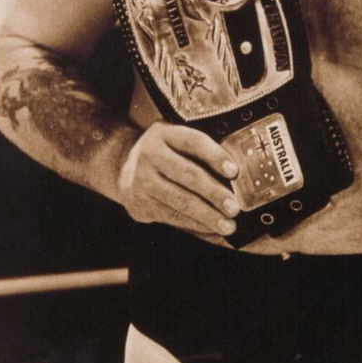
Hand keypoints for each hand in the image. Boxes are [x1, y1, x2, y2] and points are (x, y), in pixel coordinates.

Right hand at [116, 121, 239, 236]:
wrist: (124, 168)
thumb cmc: (165, 156)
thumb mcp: (176, 142)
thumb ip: (200, 154)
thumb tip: (238, 178)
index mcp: (164, 133)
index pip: (193, 141)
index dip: (215, 156)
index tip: (234, 172)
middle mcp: (150, 153)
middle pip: (187, 174)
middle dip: (214, 193)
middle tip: (235, 208)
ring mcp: (142, 179)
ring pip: (180, 199)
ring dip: (207, 215)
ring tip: (228, 225)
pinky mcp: (140, 202)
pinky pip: (172, 216)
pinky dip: (195, 224)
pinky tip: (211, 229)